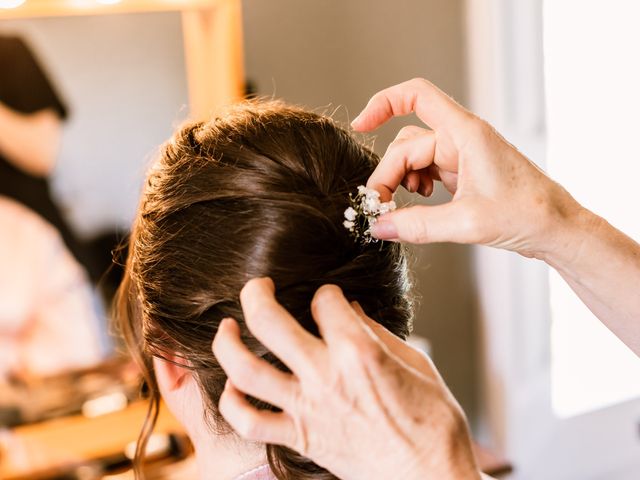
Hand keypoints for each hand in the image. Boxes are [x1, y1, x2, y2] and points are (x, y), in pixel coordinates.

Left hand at [213, 278, 480, 479]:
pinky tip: (233, 387)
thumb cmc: (433, 423)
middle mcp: (325, 377)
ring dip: (227, 344)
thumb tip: (351, 311)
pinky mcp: (300, 439)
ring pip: (246, 370)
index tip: (328, 298)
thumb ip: (377, 332)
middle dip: (255, 294)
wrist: (431, 478)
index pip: (324, 301)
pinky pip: (250, 423)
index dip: (326, 293)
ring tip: (227, 329)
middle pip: (268, 322)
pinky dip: (233, 404)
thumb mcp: (416, 363)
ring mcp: (307, 409)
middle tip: (257, 286)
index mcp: (359, 353)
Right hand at [352, 78, 584, 259]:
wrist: (556, 227)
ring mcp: (461, 155)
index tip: (360, 125)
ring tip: (402, 208)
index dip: (383, 103)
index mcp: (465, 133)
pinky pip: (426, 172)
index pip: (416, 97)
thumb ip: (417, 225)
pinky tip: (423, 204)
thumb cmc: (526, 213)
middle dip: (388, 175)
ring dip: (401, 182)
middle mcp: (461, 138)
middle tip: (380, 208)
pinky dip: (416, 187)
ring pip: (414, 159)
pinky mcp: (462, 172)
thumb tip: (379, 226)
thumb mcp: (466, 223)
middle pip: (405, 144)